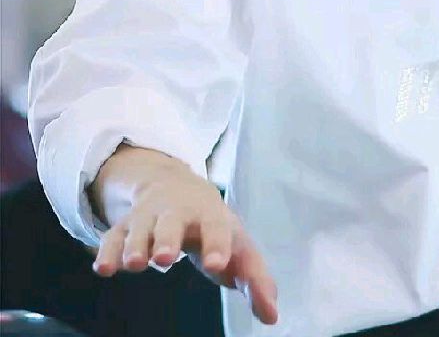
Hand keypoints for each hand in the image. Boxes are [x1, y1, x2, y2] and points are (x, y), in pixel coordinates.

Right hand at [89, 148, 278, 324]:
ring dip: (136, 246)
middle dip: (168, 239)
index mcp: (211, 216)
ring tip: (136, 264)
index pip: (217, 228)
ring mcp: (149, 217)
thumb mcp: (237, 245)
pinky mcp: (124, 227)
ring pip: (140, 229)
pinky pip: (112, 237)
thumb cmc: (213, 227)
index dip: (217, 245)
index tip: (217, 265)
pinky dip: (108, 251)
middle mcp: (178, 212)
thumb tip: (272, 315)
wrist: (177, 185)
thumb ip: (254, 280)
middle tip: (165, 258)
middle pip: (172, 223)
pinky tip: (104, 269)